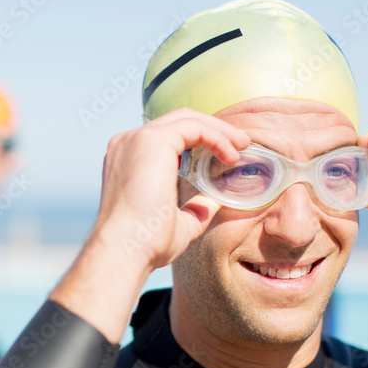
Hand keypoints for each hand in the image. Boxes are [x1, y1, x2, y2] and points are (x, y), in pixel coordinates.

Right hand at [92, 108, 250, 270]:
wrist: (126, 249)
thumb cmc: (145, 244)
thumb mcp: (177, 222)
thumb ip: (194, 208)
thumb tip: (213, 202)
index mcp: (128, 159)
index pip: (168, 135)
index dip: (201, 140)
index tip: (227, 154)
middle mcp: (128, 143)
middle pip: (178, 120)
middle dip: (213, 129)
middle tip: (240, 144)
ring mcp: (137, 139)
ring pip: (187, 119)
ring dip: (218, 130)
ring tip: (241, 146)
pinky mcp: (152, 141)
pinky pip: (193, 127)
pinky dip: (216, 136)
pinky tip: (231, 154)